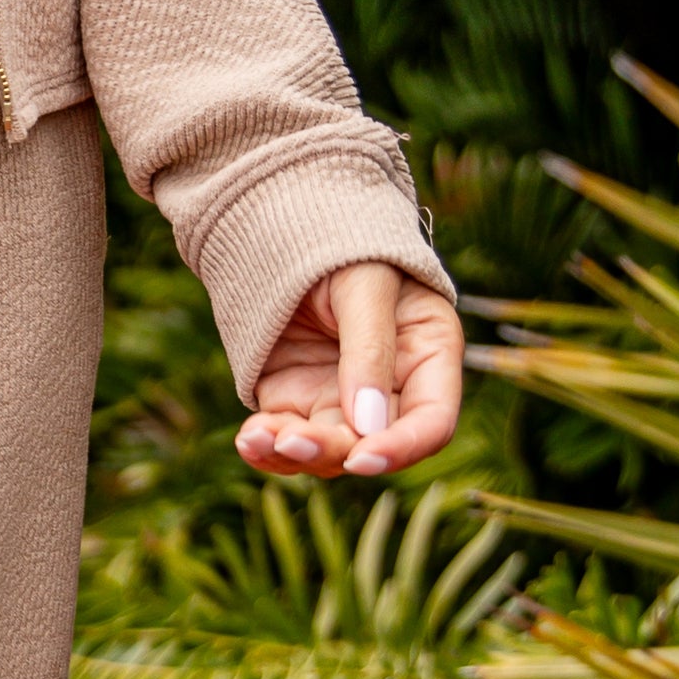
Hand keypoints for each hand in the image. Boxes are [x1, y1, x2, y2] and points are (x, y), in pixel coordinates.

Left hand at [236, 262, 462, 480]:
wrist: (289, 220)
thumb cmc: (345, 243)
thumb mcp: (365, 285)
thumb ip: (369, 351)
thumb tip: (367, 427)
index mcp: (427, 356)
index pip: (431, 422)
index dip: (403, 448)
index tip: (363, 458)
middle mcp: (390, 388)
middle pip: (371, 445)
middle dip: (332, 451)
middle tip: (291, 440)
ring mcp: (340, 398)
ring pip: (326, 451)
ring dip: (292, 454)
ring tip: (257, 438)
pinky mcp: (296, 399)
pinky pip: (285, 439)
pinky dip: (267, 447)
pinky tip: (248, 440)